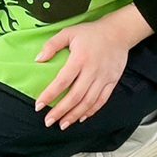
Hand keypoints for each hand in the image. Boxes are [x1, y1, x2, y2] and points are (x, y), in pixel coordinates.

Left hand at [33, 4, 152, 129]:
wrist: (118, 32)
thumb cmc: (90, 32)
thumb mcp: (68, 32)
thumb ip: (52, 45)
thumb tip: (38, 59)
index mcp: (79, 59)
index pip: (62, 81)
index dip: (49, 95)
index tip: (38, 105)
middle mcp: (92, 71)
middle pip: (75, 96)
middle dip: (60, 111)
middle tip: (48, 121)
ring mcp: (103, 78)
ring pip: (88, 102)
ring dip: (74, 115)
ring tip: (63, 124)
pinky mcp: (112, 81)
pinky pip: (102, 100)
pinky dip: (91, 111)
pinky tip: (81, 117)